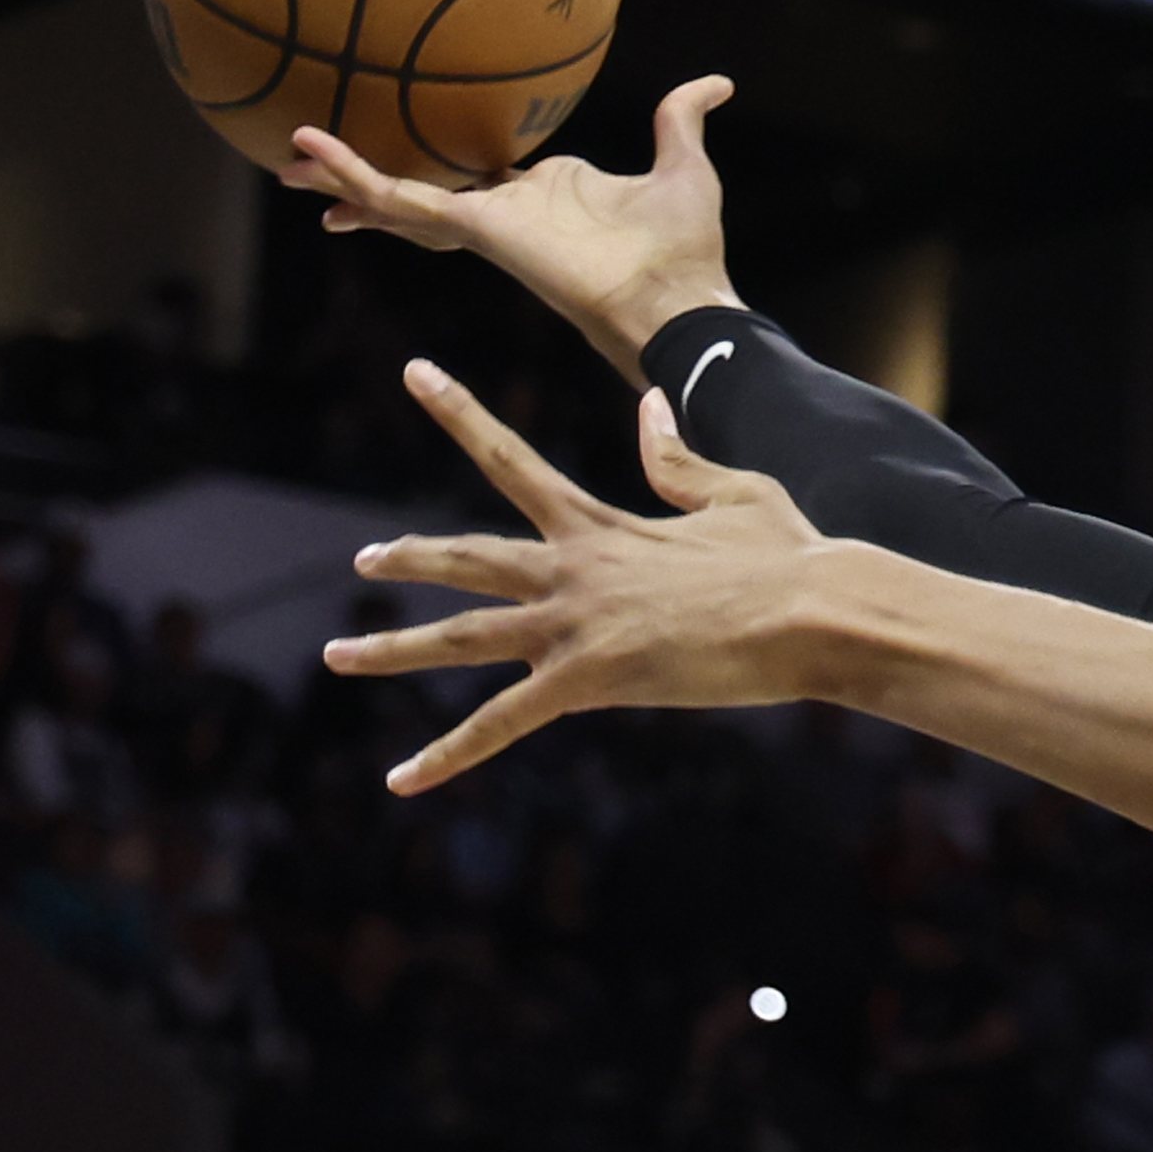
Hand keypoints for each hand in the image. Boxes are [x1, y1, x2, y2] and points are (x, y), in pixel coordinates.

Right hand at [284, 77, 743, 381]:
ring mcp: (487, 225)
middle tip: (310, 163)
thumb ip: (682, 119)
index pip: (473, 176)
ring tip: (286, 157)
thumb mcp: (683, 163)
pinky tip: (315, 153)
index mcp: (541, 197)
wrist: (679, 299)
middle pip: (420, 190)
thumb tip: (715, 82)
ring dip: (343, 176)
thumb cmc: (686, 250)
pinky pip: (406, 200)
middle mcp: (505, 214)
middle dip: (366, 181)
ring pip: (399, 197)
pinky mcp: (478, 230)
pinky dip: (358, 176)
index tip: (403, 145)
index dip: (436, 165)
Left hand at [324, 363, 835, 787]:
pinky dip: (444, 755)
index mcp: (601, 525)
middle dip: (411, 557)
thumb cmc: (791, 558)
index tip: (415, 372)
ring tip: (338, 654)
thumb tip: (649, 411)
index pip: (512, 459)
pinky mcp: (587, 678)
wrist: (815, 611)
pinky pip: (497, 725)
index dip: (460, 412)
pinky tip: (399, 780)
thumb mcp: (733, 493)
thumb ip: (677, 462)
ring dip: (393, 649)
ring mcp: (574, 623)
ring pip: (460, 637)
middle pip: (467, 556)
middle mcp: (572, 568)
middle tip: (364, 558)